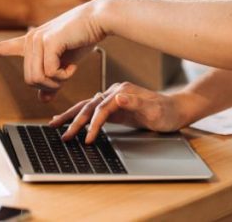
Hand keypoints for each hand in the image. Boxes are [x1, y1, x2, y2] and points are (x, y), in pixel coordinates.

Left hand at [0, 0, 111, 100]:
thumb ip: (52, 80)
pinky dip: (64, 75)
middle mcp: (29, 39)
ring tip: (68, 67)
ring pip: (38, 79)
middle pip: (29, 80)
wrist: (97, 19)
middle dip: (49, 85)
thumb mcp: (65, 63)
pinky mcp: (48, 42)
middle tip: (64, 75)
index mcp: (29, 42)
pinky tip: (72, 64)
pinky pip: (49, 73)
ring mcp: (36, 39)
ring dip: (58, 80)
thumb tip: (43, 99)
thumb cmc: (81, 39)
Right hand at [51, 82, 188, 143]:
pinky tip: (71, 119)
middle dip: (74, 120)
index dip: (93, 124)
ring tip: (55, 123)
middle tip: (62, 134)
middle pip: (89, 106)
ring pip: (87, 107)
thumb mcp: (154, 109)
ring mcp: (112, 99)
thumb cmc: (166, 111)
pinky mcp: (114, 107)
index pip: (100, 109)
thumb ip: (134, 102)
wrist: (176, 110)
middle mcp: (114, 93)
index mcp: (121, 92)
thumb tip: (117, 97)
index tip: (86, 138)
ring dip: (71, 116)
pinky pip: (92, 111)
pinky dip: (80, 115)